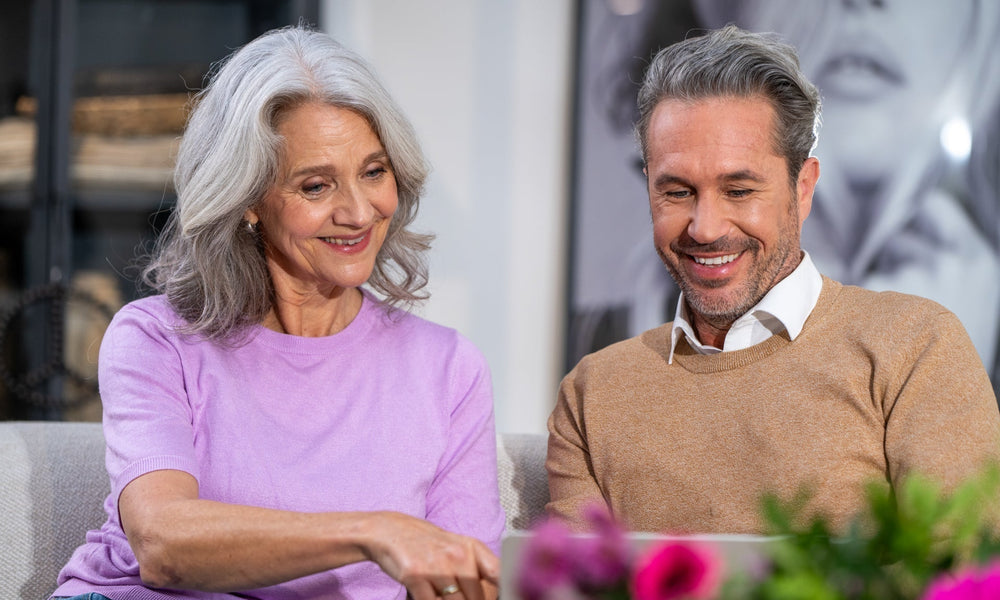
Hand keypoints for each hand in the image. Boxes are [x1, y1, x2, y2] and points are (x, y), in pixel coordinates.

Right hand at [361, 512, 498, 599]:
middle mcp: (457, 555)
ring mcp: (436, 566)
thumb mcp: (457, 547)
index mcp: (472, 547)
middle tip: (458, 597)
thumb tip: (498, 593)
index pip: (499, 573)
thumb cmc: (427, 543)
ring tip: (444, 596)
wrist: (389, 531)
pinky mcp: (416, 576)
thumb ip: (478, 569)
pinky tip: (428, 596)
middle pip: (477, 597)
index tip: (506, 597)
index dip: (505, 591)